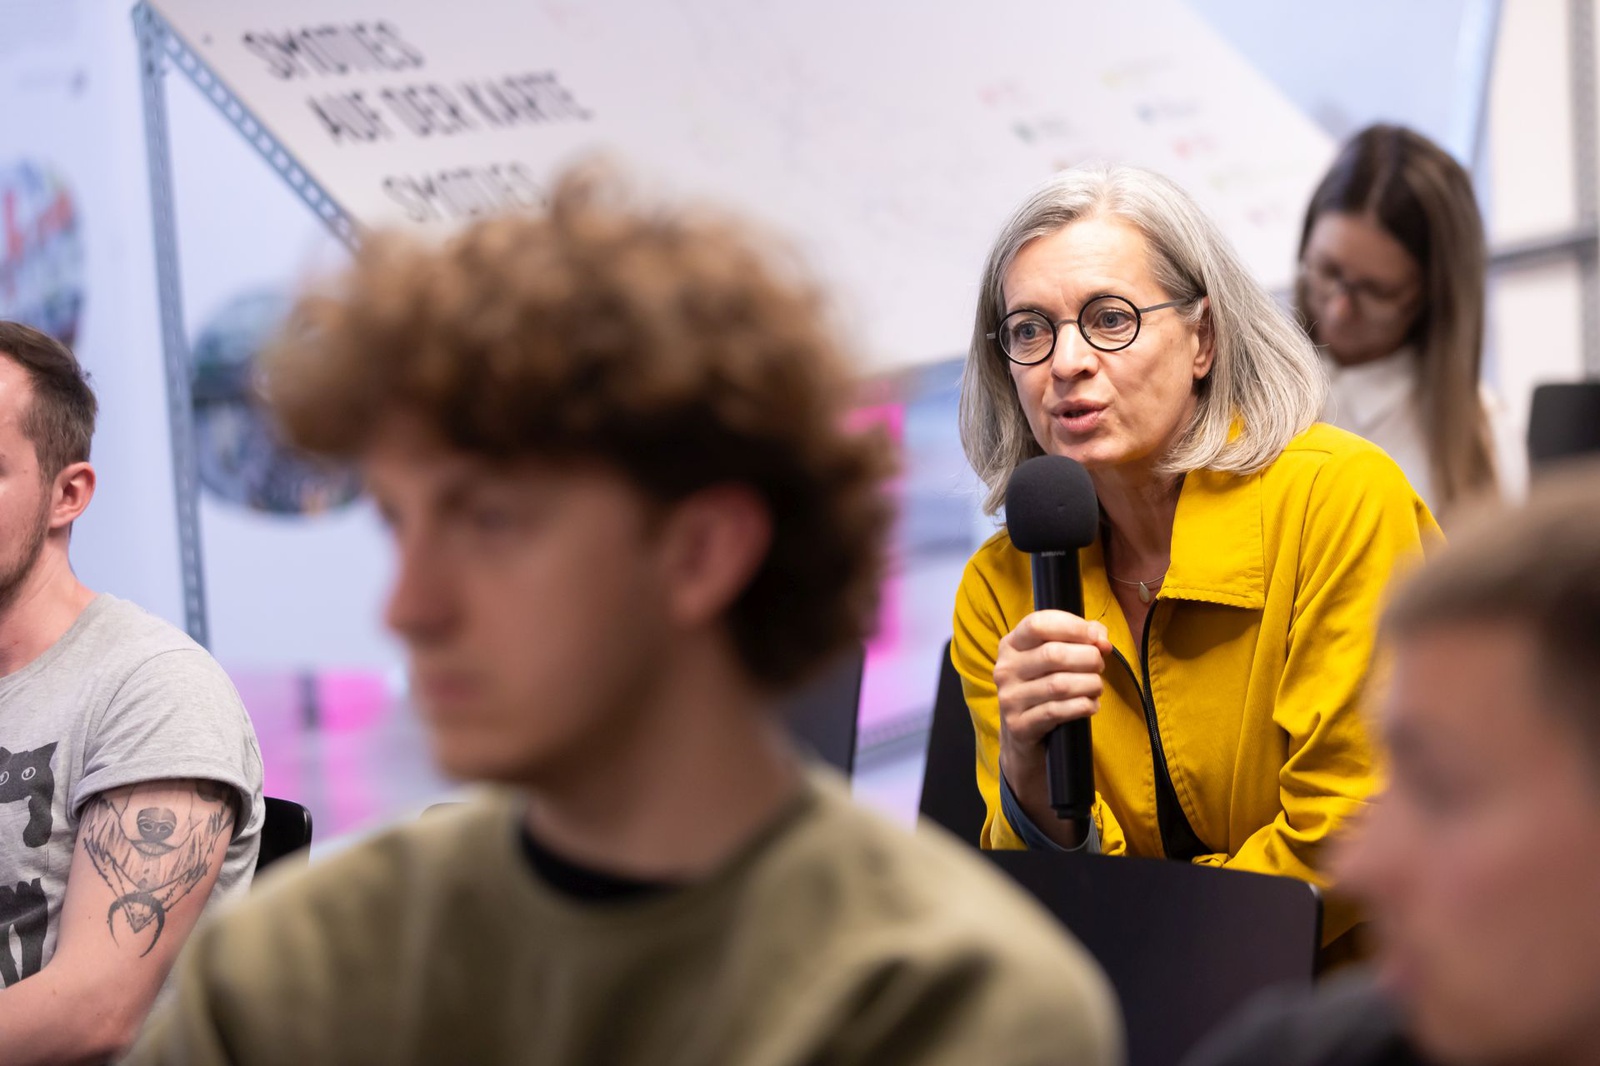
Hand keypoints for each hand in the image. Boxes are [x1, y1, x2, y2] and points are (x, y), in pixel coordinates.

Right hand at [994, 610, 1111, 795]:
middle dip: (1088, 658)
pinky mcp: (1019, 725)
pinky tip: (1090, 705)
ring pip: (1059, 685)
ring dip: (1089, 684)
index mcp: (1011, 645)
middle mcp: (1005, 669)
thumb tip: (1101, 639)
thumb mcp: (1054, 659)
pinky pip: (1058, 711)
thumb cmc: (1043, 689)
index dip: (1073, 627)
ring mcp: (1009, 698)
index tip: (1096, 638)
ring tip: (1096, 687)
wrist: (1022, 737)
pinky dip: (1082, 706)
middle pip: (1053, 654)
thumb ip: (1080, 639)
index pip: (1039, 624)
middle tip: (1099, 666)